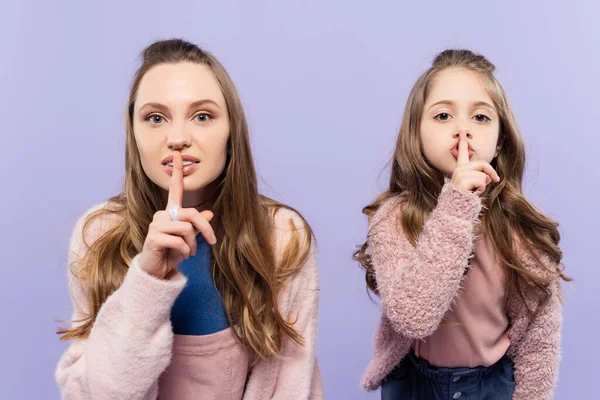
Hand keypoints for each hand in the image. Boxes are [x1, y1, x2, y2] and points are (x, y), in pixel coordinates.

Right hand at [138, 151, 216, 278]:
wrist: (156, 270)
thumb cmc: (172, 253)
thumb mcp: (189, 239)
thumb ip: (197, 226)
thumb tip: (209, 214)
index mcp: (171, 212)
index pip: (175, 189)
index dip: (177, 172)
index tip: (179, 155)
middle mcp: (162, 215)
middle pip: (192, 214)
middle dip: (205, 229)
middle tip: (212, 241)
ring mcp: (157, 225)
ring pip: (187, 229)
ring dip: (192, 244)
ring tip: (188, 252)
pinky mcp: (154, 237)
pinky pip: (180, 241)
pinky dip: (186, 251)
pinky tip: (181, 256)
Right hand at [451, 131, 499, 195]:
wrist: (456, 209)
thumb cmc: (467, 199)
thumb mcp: (475, 185)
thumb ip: (481, 176)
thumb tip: (491, 177)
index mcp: (460, 169)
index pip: (462, 152)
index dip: (463, 140)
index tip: (462, 130)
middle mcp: (459, 169)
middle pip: (482, 164)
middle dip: (491, 173)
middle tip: (496, 180)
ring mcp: (460, 174)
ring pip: (483, 175)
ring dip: (483, 186)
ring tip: (474, 192)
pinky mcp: (463, 179)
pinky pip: (482, 181)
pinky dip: (481, 189)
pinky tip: (472, 194)